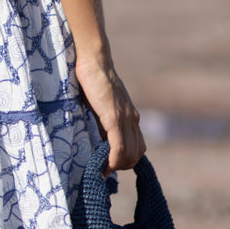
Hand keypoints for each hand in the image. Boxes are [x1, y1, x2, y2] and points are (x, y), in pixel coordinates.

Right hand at [75, 56, 145, 172]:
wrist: (94, 61)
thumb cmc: (92, 80)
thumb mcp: (100, 105)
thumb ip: (104, 122)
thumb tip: (100, 141)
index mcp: (130, 116)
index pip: (137, 146)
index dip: (125, 159)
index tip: (109, 164)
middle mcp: (132, 119)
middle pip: (137, 154)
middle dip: (122, 165)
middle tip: (104, 167)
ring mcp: (125, 119)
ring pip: (131, 154)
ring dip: (117, 165)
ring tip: (102, 167)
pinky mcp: (114, 118)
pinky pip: (119, 147)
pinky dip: (112, 161)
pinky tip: (102, 165)